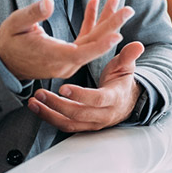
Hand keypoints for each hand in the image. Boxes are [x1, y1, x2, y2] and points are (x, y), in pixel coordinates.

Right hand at [0, 0, 133, 82]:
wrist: (4, 61)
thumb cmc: (9, 41)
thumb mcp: (15, 24)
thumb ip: (33, 14)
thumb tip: (49, 3)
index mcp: (52, 56)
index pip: (81, 52)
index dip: (100, 44)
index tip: (117, 34)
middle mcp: (64, 62)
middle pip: (93, 45)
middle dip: (112, 26)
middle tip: (128, 9)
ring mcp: (67, 62)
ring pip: (91, 42)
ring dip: (105, 23)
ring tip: (118, 3)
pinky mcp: (68, 57)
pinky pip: (84, 41)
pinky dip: (91, 24)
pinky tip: (95, 4)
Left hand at [28, 41, 145, 131]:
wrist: (125, 103)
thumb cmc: (121, 82)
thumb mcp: (126, 68)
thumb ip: (128, 56)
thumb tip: (137, 46)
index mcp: (113, 98)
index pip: (97, 100)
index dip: (80, 95)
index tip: (64, 88)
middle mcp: (102, 115)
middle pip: (78, 114)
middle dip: (57, 105)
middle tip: (40, 93)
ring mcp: (92, 123)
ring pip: (68, 124)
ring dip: (49, 114)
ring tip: (33, 102)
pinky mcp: (82, 127)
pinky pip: (64, 126)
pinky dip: (49, 118)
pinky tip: (36, 107)